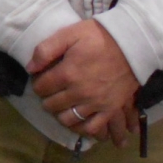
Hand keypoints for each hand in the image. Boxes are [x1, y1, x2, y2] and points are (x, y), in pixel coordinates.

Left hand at [29, 20, 139, 146]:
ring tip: (63, 105)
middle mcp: (79, 93)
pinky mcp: (111, 109)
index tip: (42, 79)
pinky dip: (84, 128)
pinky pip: (93, 128)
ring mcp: (96, 103)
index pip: (41, 88)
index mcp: (67, 74)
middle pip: (52, 106)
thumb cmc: (99, 36)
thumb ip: (46, 50)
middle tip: (52, 92)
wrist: (132, 44)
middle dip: (47, 99)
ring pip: (68, 120)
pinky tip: (80, 121)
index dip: (38, 83)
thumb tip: (30, 68)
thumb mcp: (69, 34)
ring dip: (61, 114)